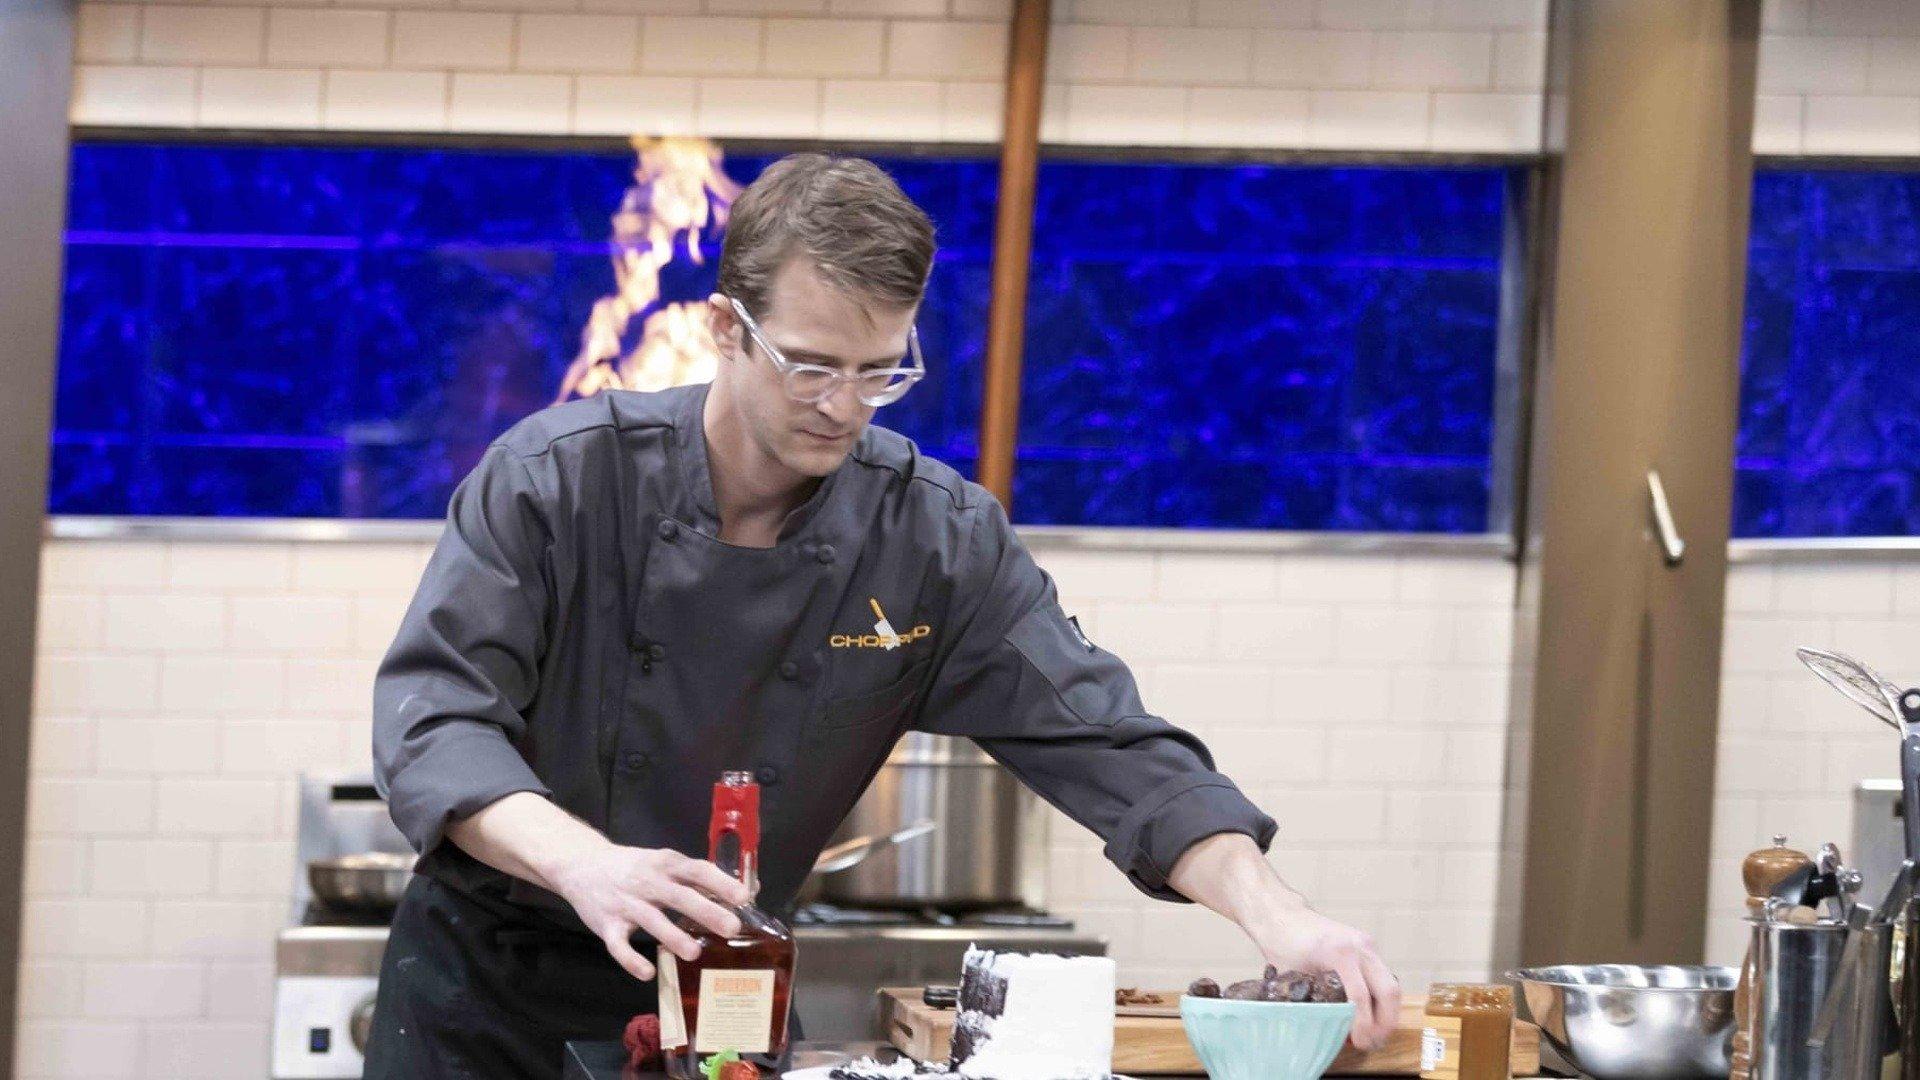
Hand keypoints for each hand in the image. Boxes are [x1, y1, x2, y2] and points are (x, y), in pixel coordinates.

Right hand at [548, 844, 752, 980]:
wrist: (582, 865)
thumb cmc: (635, 867)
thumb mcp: (664, 862)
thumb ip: (699, 878)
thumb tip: (748, 890)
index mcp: (666, 864)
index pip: (696, 870)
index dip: (720, 882)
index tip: (744, 896)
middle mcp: (647, 882)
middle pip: (679, 896)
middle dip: (706, 911)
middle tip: (731, 928)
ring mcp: (625, 904)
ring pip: (651, 920)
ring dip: (672, 936)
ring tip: (694, 953)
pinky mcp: (606, 925)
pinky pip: (618, 945)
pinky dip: (631, 960)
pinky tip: (647, 973)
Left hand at [1248, 904, 1401, 1051]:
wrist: (1283, 915)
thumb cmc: (1283, 943)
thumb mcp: (1293, 976)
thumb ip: (1314, 1002)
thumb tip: (1330, 1034)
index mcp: (1339, 952)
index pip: (1360, 996)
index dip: (1363, 1025)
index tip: (1361, 1043)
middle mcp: (1360, 946)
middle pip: (1388, 990)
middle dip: (1385, 1022)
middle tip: (1373, 1043)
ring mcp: (1367, 945)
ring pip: (1391, 985)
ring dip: (1388, 1013)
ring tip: (1375, 1034)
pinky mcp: (1368, 947)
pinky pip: (1384, 977)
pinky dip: (1381, 999)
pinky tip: (1372, 1016)